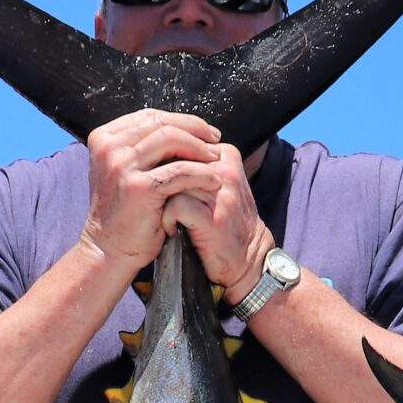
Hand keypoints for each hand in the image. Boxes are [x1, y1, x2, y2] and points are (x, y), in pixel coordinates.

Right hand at [77, 109, 226, 275]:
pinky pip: (179, 171)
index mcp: (103, 137)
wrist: (109, 250)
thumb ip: (141, 148)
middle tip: (215, 140)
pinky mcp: (138, 187)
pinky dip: (200, 173)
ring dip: (199, 147)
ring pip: (171, 140)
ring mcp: (121, 165)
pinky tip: (214, 180)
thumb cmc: (124, 213)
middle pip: (161, 123)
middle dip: (194, 129)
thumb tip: (179, 128)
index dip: (181, 120)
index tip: (203, 131)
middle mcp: (108, 147)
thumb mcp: (125, 171)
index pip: (150, 116)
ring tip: (216, 158)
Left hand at [165, 140, 269, 297]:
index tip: (167, 186)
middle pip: (176, 160)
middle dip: (162, 181)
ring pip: (173, 180)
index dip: (167, 165)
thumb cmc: (225, 222)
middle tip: (158, 202)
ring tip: (167, 217)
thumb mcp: (215, 185)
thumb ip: (195, 166)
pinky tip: (171, 229)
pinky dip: (167, 218)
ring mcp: (221, 193)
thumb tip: (154, 151)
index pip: (182, 143)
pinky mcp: (213, 217)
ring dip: (162, 201)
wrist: (248, 258)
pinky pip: (176, 205)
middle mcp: (226, 170)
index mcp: (227, 155)